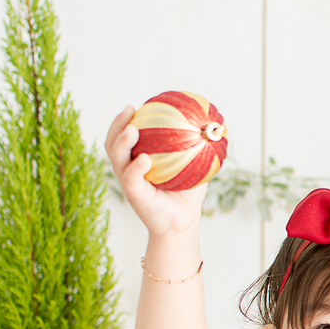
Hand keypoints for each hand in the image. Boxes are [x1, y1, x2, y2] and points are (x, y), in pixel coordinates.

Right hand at [104, 106, 208, 238]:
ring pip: (117, 158)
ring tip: (132, 129)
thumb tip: (216, 127)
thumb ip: (198, 148)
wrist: (183, 222)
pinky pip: (131, 178)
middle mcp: (128, 169)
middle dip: (117, 124)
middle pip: (113, 143)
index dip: (125, 121)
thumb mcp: (194, 168)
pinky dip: (136, 167)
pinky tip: (144, 158)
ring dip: (121, 142)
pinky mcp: (133, 195)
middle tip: (129, 109)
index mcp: (137, 160)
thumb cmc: (187, 194)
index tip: (135, 106)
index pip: (125, 137)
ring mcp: (129, 181)